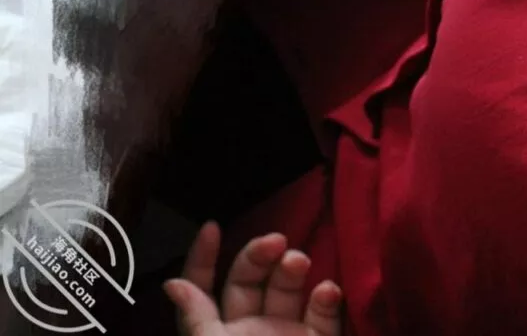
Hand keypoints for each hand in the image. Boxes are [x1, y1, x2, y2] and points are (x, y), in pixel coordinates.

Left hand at [164, 222, 344, 335]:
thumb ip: (196, 320)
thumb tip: (173, 283)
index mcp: (215, 335)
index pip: (204, 289)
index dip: (204, 259)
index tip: (211, 227)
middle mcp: (250, 331)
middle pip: (251, 281)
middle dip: (259, 256)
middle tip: (276, 244)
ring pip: (289, 291)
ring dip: (293, 271)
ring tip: (298, 263)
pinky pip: (324, 318)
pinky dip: (327, 301)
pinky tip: (327, 291)